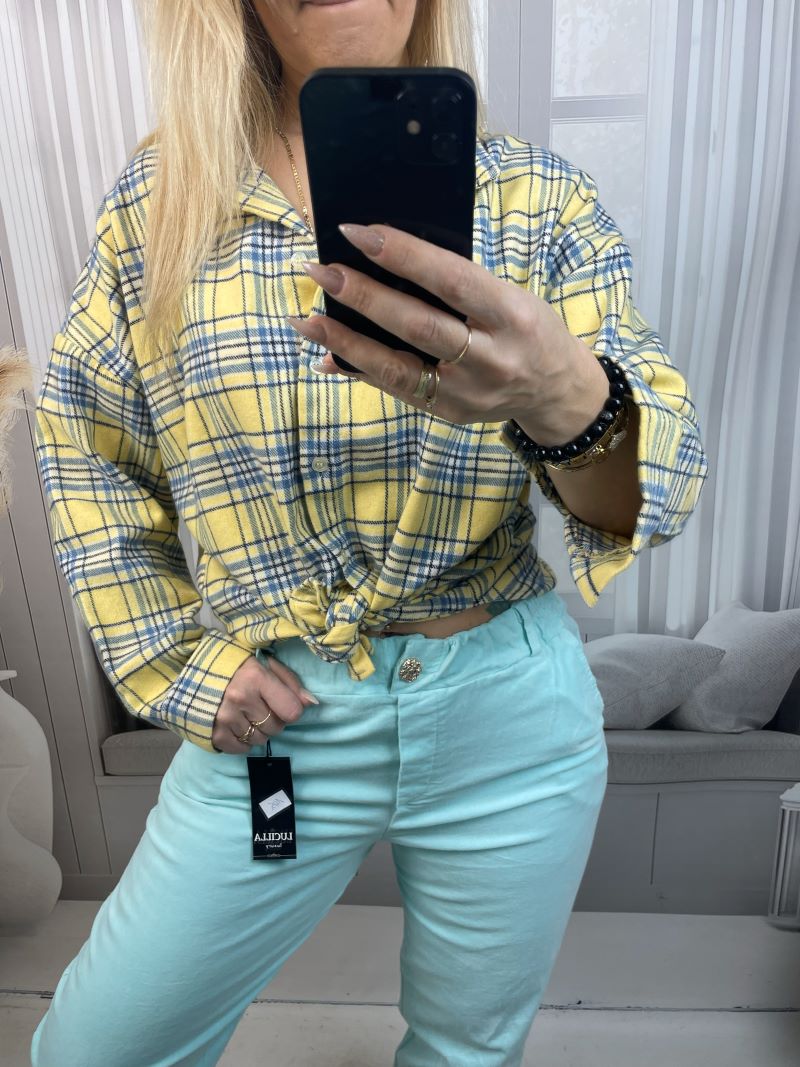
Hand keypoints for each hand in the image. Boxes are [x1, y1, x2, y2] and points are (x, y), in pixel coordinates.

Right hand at [211, 653, 318, 753]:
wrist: (191, 672)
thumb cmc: (234, 666)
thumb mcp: (263, 664)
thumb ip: (289, 682)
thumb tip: (310, 703)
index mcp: (256, 677)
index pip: (291, 711)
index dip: (290, 709)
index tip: (281, 703)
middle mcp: (240, 698)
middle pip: (276, 728)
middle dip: (273, 720)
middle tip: (261, 708)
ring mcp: (224, 717)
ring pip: (260, 740)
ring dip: (258, 731)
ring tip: (247, 715)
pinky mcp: (213, 732)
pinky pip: (241, 749)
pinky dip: (243, 742)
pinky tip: (237, 727)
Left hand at [287, 222, 580, 430]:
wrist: (557, 392)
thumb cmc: (528, 329)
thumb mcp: (511, 297)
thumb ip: (458, 285)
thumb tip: (386, 265)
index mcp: (512, 315)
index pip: (451, 280)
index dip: (403, 256)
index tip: (358, 233)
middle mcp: (492, 358)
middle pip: (418, 326)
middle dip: (364, 297)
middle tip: (321, 271)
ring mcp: (469, 393)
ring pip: (398, 367)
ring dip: (346, 341)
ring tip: (306, 319)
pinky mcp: (450, 413)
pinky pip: (396, 389)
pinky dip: (359, 369)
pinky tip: (326, 353)